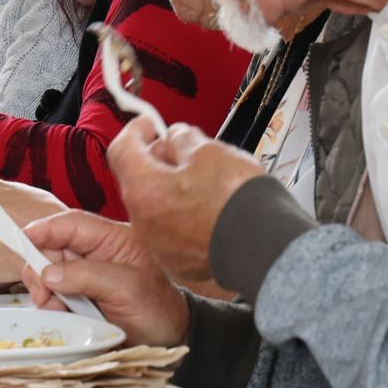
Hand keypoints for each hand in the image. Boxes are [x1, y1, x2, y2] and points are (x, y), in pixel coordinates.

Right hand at [20, 209, 189, 346]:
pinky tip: (63, 316)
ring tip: (58, 309)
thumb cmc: (158, 310)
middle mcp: (96, 253)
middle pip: (52, 248)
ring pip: (48, 272)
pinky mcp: (80, 297)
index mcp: (113, 240)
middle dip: (40, 268)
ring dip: (45, 292)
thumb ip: (88, 275)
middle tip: (43, 295)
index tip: (20, 239)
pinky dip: (51, 306)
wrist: (170, 340)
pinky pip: (54, 295)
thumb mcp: (127, 288)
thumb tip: (49, 274)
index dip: (44, 229)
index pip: (71, 224)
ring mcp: (86, 275)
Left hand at [110, 119, 264, 285]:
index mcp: (144, 189)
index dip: (136, 130)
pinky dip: (184, 218)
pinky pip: (173, 233)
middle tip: (184, 150)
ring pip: (156, 208)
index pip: (122, 150)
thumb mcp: (208, 151)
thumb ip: (182, 139)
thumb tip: (175, 138)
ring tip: (205, 182)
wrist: (265, 248)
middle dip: (157, 160)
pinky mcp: (179, 264)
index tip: (150, 123)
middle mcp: (144, 222)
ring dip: (171, 191)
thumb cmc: (237, 201)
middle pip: (139, 180)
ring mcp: (160, 247)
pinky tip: (209, 210)